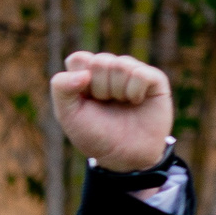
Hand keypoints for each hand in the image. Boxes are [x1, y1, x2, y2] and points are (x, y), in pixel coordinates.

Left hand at [50, 52, 173, 171]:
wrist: (124, 156)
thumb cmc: (94, 134)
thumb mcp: (67, 115)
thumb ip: (61, 88)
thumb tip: (84, 73)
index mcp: (86, 74)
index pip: (78, 59)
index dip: (78, 82)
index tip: (84, 100)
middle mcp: (109, 69)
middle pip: (99, 61)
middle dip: (98, 89)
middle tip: (104, 104)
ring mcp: (132, 71)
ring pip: (120, 65)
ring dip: (116, 92)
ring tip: (120, 104)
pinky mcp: (154, 78)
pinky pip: (140, 74)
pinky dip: (134, 92)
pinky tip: (136, 102)